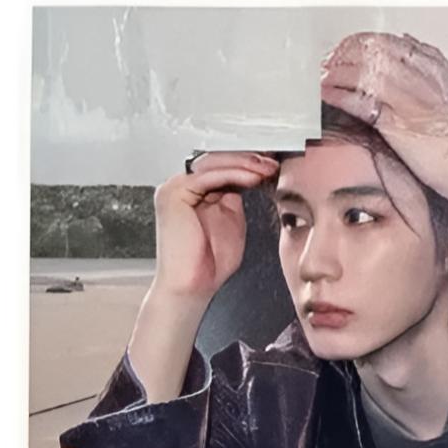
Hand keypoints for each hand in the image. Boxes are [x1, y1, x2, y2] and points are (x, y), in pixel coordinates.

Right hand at [151, 152, 278, 302]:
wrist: (192, 287)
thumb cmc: (210, 263)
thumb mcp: (232, 220)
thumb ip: (235, 197)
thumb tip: (252, 175)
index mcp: (193, 192)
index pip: (221, 166)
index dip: (247, 163)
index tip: (272, 165)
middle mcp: (181, 187)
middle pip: (217, 160)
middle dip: (249, 159)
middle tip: (273, 163)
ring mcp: (175, 188)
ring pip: (214, 163)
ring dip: (245, 164)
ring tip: (267, 169)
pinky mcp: (174, 194)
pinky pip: (209, 176)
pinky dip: (234, 174)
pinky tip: (253, 178)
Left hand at [320, 32, 447, 138]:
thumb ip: (439, 74)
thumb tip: (414, 47)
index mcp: (439, 74)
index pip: (396, 44)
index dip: (369, 42)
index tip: (353, 47)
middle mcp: (423, 81)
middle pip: (377, 51)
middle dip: (349, 51)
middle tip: (332, 59)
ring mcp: (409, 102)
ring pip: (366, 72)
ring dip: (339, 70)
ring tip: (324, 76)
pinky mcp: (398, 126)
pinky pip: (361, 102)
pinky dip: (340, 95)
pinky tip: (327, 94)